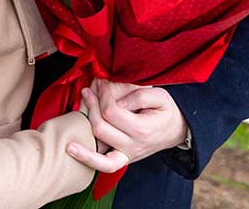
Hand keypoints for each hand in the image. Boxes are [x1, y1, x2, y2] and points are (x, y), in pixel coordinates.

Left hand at [67, 79, 187, 172]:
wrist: (177, 131)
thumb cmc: (167, 111)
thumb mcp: (160, 96)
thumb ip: (138, 96)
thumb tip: (116, 100)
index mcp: (142, 129)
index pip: (112, 112)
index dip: (103, 95)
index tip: (102, 83)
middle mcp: (133, 146)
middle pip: (100, 127)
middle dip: (91, 105)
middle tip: (89, 89)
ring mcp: (126, 156)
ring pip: (97, 148)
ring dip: (83, 127)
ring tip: (78, 108)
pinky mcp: (122, 160)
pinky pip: (102, 165)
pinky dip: (86, 158)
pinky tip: (71, 149)